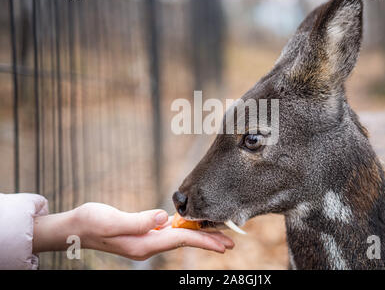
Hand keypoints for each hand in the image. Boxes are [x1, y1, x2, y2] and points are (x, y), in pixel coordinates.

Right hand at [33, 202, 233, 259]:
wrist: (75, 227)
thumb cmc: (91, 222)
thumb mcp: (113, 221)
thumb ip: (138, 221)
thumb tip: (163, 218)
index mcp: (144, 243)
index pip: (180, 240)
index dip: (203, 240)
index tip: (223, 243)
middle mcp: (147, 245)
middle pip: (185, 241)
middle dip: (207, 242)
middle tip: (230, 243)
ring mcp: (145, 240)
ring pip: (179, 237)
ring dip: (198, 235)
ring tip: (217, 235)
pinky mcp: (142, 233)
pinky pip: (169, 233)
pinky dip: (184, 230)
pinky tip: (190, 226)